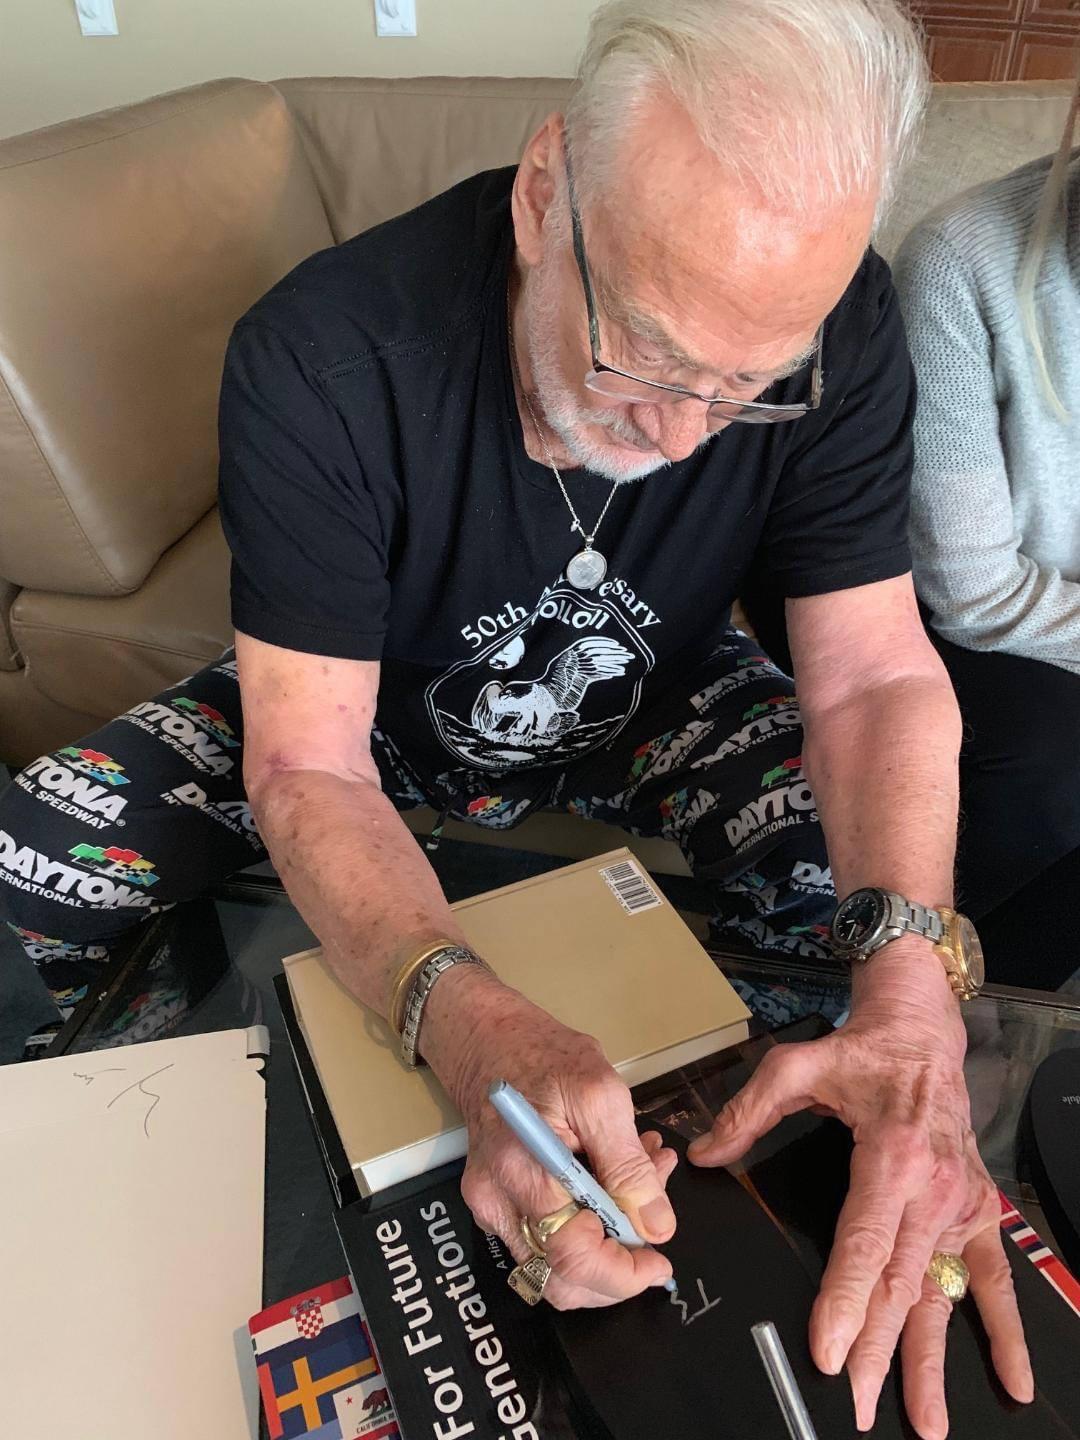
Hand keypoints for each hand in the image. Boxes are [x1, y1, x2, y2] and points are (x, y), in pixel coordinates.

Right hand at [421, 964, 676, 1307]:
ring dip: (607, 1245)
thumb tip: (657, 1227)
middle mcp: (497, 1203)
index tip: (660, 1258)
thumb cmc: (542, 1054)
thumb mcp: (600, 1094)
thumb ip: (628, 1166)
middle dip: (618, 1269)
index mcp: (522, 1173)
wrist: (488, 1038)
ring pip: (556, 1268)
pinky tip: (614, 1182)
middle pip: (561, 1282)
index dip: (623, 1273)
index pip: (573, 1260)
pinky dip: (587, 1227)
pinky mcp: (497, 1204)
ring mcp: (492, 1208)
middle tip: (654, 1225)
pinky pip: (546, 1240)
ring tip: (643, 1186)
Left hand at [688, 942, 1032, 1438]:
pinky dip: (1005, 1331)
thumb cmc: (861, 1051)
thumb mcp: (796, 1065)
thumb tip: (704, 1154)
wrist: (923, 1032)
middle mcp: (932, 1188)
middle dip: (875, 1349)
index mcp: (890, 1155)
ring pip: (941, 1294)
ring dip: (932, 1360)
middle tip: (854, 1403)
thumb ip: (748, 1111)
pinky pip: (994, 1279)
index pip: (863, 1242)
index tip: (828, 1350)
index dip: (845, 1298)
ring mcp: (959, 1205)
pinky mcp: (978, 1212)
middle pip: (899, 1282)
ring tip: (925, 1422)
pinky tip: (1010, 1381)